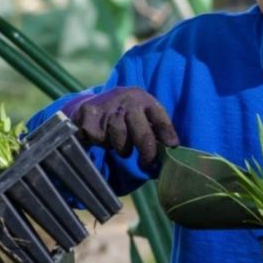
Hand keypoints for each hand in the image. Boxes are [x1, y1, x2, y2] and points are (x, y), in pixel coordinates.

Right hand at [63, 86, 178, 165]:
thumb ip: (154, 127)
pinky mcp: (89, 114)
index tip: (172, 146)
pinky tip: (103, 136)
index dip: (167, 134)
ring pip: (120, 139)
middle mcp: (128, 101)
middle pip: (142, 133)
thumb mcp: (142, 112)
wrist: (94, 100)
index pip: (160, 118)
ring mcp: (108, 107)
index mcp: (144, 99)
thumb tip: (170, 148)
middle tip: (147, 162)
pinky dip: (102, 142)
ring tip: (121, 145)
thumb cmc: (126, 112)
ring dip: (122, 148)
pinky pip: (99, 138)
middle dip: (147, 152)